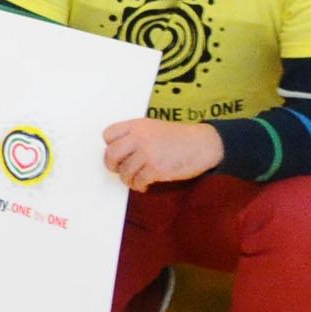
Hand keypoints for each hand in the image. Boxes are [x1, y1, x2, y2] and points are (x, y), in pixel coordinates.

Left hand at [101, 115, 222, 190]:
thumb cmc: (178, 137)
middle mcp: (139, 138)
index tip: (117, 152)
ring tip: (135, 179)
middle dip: (112, 165)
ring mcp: (147, 154)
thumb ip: (135, 135)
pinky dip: (139, 186)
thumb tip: (118, 151)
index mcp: (137, 125)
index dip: (110, 146)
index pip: (108, 135)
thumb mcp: (152, 127)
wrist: (202, 144)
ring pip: (124, 172)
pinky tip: (144, 185)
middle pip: (111, 154)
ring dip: (127, 179)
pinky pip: (138, 181)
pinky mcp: (157, 169)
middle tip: (118, 169)